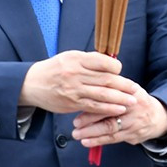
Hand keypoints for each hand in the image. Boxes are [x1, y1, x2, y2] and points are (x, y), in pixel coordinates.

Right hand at [21, 50, 145, 117]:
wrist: (31, 84)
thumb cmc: (54, 69)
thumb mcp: (69, 57)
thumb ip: (89, 61)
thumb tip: (112, 64)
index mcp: (76, 59)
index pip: (103, 62)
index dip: (116, 67)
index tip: (121, 71)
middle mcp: (75, 73)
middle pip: (106, 79)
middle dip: (124, 85)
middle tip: (135, 89)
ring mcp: (74, 89)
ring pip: (102, 94)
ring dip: (120, 98)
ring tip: (132, 101)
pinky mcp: (72, 103)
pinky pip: (94, 107)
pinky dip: (108, 108)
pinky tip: (118, 109)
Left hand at [72, 92, 166, 148]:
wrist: (158, 117)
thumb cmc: (136, 102)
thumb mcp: (129, 90)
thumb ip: (113, 87)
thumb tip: (87, 87)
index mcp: (131, 93)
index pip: (111, 96)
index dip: (95, 101)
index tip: (80, 104)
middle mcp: (134, 107)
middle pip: (110, 113)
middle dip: (90, 119)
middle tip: (75, 123)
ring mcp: (134, 123)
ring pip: (110, 129)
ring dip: (92, 133)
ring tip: (77, 135)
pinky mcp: (133, 136)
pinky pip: (114, 139)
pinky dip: (99, 141)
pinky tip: (87, 142)